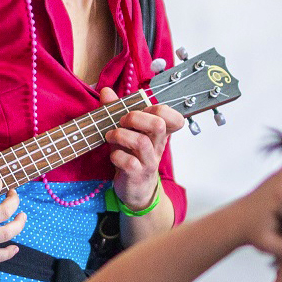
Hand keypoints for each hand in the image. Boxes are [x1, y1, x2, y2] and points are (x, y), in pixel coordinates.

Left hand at [100, 87, 184, 210]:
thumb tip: (106, 91)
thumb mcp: (125, 132)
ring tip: (110, 135)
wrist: (136, 190)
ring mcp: (149, 161)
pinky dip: (116, 156)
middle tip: (122, 121)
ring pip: (141, 142)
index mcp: (159, 134)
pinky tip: (113, 155)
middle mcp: (157, 146)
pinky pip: (129, 162)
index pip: (175, 117)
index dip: (162, 109)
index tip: (142, 110)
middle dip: (135, 117)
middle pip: (158, 124)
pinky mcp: (138, 175)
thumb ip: (116, 111)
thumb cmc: (132, 157)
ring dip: (120, 135)